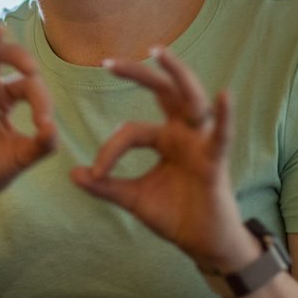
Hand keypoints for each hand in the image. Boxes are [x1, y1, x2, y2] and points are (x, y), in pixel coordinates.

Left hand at [70, 47, 253, 270]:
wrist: (202, 245)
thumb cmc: (175, 216)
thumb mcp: (133, 198)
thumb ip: (105, 185)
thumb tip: (72, 173)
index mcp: (165, 138)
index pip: (130, 130)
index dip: (110, 150)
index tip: (94, 174)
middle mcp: (183, 133)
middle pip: (163, 92)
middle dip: (137, 74)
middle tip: (107, 62)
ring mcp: (200, 143)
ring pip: (191, 99)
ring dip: (176, 74)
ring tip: (159, 52)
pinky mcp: (215, 162)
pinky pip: (221, 135)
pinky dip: (225, 116)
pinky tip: (224, 95)